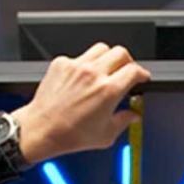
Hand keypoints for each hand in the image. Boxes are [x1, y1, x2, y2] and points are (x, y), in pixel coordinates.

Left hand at [11, 44, 150, 164]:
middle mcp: (93, 74)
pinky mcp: (61, 64)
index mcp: (108, 90)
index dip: (142, 73)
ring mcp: (76, 67)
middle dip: (128, 62)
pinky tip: (83, 77)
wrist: (41, 130)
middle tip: (127, 71)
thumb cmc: (68, 134)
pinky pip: (79, 56)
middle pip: (121, 52)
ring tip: (106, 70)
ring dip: (108, 58)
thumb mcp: (105, 134)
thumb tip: (132, 116)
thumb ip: (124, 121)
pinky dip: (84, 64)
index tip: (141, 77)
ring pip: (101, 49)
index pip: (134, 69)